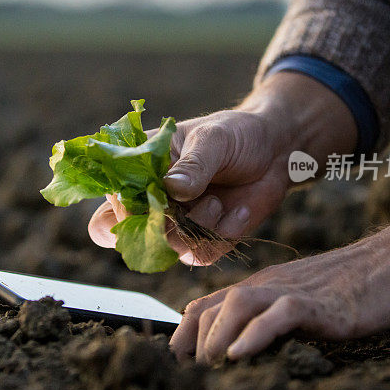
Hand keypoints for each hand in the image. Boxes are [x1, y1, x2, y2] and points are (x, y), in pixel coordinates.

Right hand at [88, 71, 357, 264]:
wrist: (276, 152)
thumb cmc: (236, 135)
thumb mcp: (214, 139)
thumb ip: (194, 165)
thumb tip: (172, 189)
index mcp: (141, 168)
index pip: (113, 196)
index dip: (122, 207)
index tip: (152, 200)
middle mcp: (153, 200)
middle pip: (129, 235)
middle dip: (157, 228)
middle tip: (182, 209)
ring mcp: (177, 223)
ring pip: (168, 248)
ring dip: (196, 226)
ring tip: (217, 198)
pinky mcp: (203, 241)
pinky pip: (201, 254)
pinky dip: (222, 234)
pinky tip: (237, 209)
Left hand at [170, 195, 389, 363]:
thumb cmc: (361, 285)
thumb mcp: (308, 301)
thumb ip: (278, 317)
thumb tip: (252, 349)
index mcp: (265, 285)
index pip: (208, 303)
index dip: (184, 332)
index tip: (176, 360)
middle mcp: (271, 284)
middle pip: (213, 305)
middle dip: (191, 340)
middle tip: (186, 372)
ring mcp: (294, 290)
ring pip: (236, 304)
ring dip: (215, 338)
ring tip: (208, 367)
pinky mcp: (321, 301)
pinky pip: (279, 315)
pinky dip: (254, 334)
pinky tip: (239, 354)